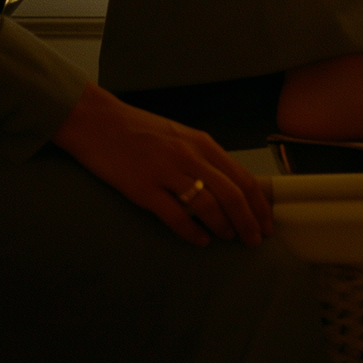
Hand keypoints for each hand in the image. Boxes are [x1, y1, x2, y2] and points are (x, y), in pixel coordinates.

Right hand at [51, 83, 274, 246]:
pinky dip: (192, 232)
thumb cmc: (138, 128)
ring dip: (224, 227)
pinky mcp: (143, 188)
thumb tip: (229, 187)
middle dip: (248, 221)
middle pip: (232, 195)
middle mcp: (188, 156)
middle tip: (255, 241)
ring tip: (228, 238)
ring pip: (208, 206)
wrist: (97, 121)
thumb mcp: (179, 135)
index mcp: (201, 143)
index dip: (258, 205)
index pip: (242, 177)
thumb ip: (203, 157)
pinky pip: (175, 216)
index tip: (266, 223)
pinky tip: (200, 240)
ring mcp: (166, 172)